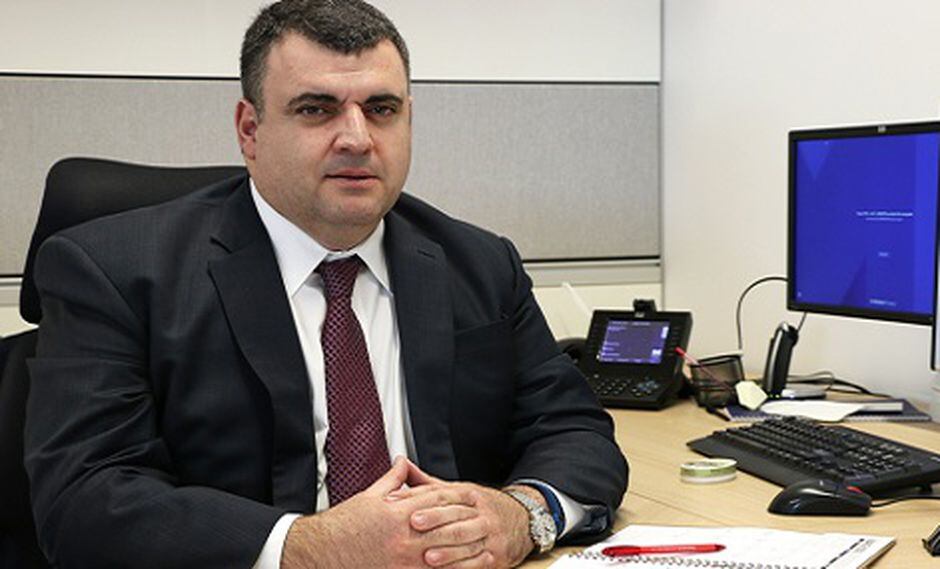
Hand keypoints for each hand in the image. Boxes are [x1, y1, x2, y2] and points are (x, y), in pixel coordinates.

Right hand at [281, 457, 478, 568]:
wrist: (323, 551)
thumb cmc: (344, 525)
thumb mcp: (370, 495)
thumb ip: (393, 479)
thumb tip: (403, 462)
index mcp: (398, 511)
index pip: (437, 498)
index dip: (457, 495)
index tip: (471, 493)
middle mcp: (404, 535)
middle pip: (446, 524)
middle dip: (467, 520)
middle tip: (483, 516)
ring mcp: (404, 558)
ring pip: (444, 551)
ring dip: (465, 548)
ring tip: (482, 544)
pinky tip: (459, 567)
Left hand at [391, 480, 536, 567]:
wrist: (523, 519)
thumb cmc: (481, 507)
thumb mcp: (459, 491)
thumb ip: (428, 484)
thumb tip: (401, 466)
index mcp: (470, 494)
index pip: (447, 496)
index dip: (427, 503)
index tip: (410, 511)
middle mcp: (482, 513)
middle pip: (457, 517)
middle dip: (436, 522)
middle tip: (415, 526)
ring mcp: (491, 534)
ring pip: (469, 541)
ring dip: (448, 550)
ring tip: (428, 556)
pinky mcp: (498, 555)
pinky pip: (480, 562)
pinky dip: (463, 566)